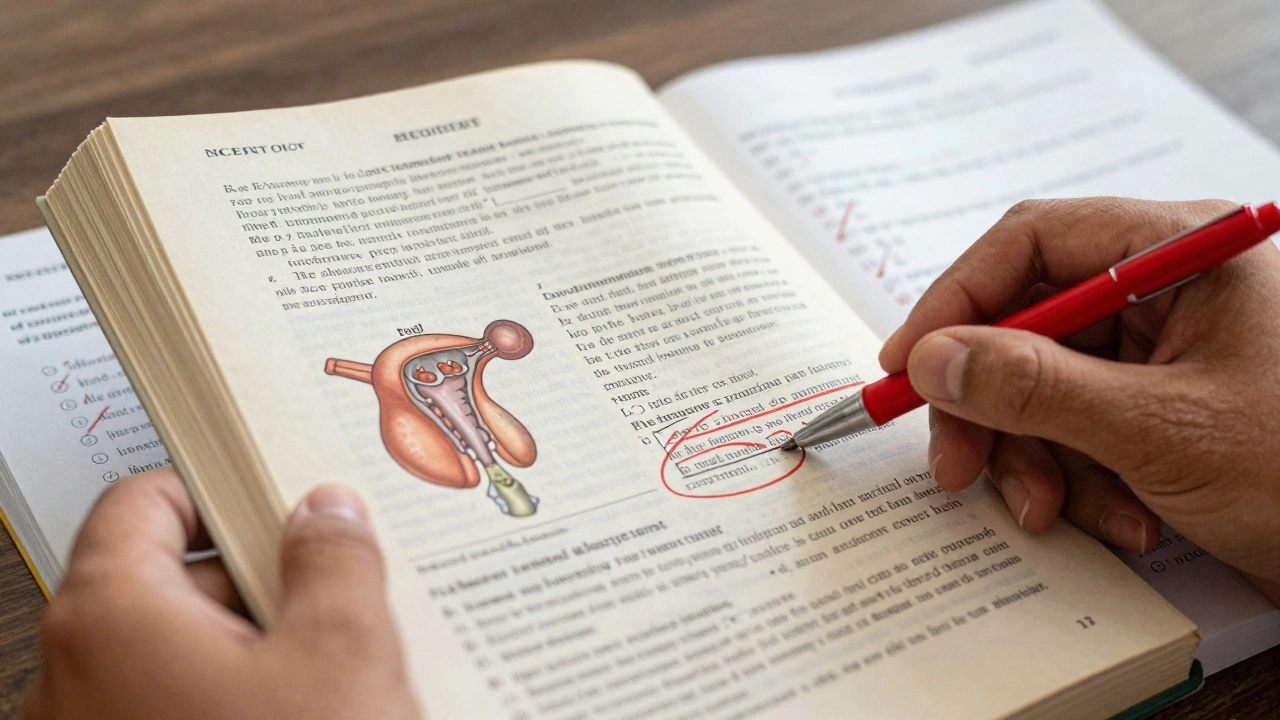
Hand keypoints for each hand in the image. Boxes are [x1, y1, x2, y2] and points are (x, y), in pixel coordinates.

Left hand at [22, 468, 421, 719]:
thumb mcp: (344, 657)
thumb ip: (334, 560)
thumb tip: (324, 511)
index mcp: (110, 618)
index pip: (146, 502)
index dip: (221, 490)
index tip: (283, 499)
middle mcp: (73, 679)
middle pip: (162, 581)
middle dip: (256, 581)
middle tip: (334, 591)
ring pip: (175, 656)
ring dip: (252, 650)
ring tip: (333, 670)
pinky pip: (171, 713)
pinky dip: (232, 705)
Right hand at [879, 197, 1279, 602]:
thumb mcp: (1159, 432)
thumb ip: (1034, 388)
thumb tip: (934, 361)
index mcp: (1184, 251)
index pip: (1034, 241)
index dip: (958, 301)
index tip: (909, 365)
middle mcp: (1170, 288)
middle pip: (1030, 320)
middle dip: (992, 404)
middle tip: (957, 463)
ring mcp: (1167, 349)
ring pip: (1047, 384)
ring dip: (1037, 457)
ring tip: (1054, 512)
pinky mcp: (1163, 404)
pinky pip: (1083, 426)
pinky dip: (1082, 478)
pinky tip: (1121, 520)